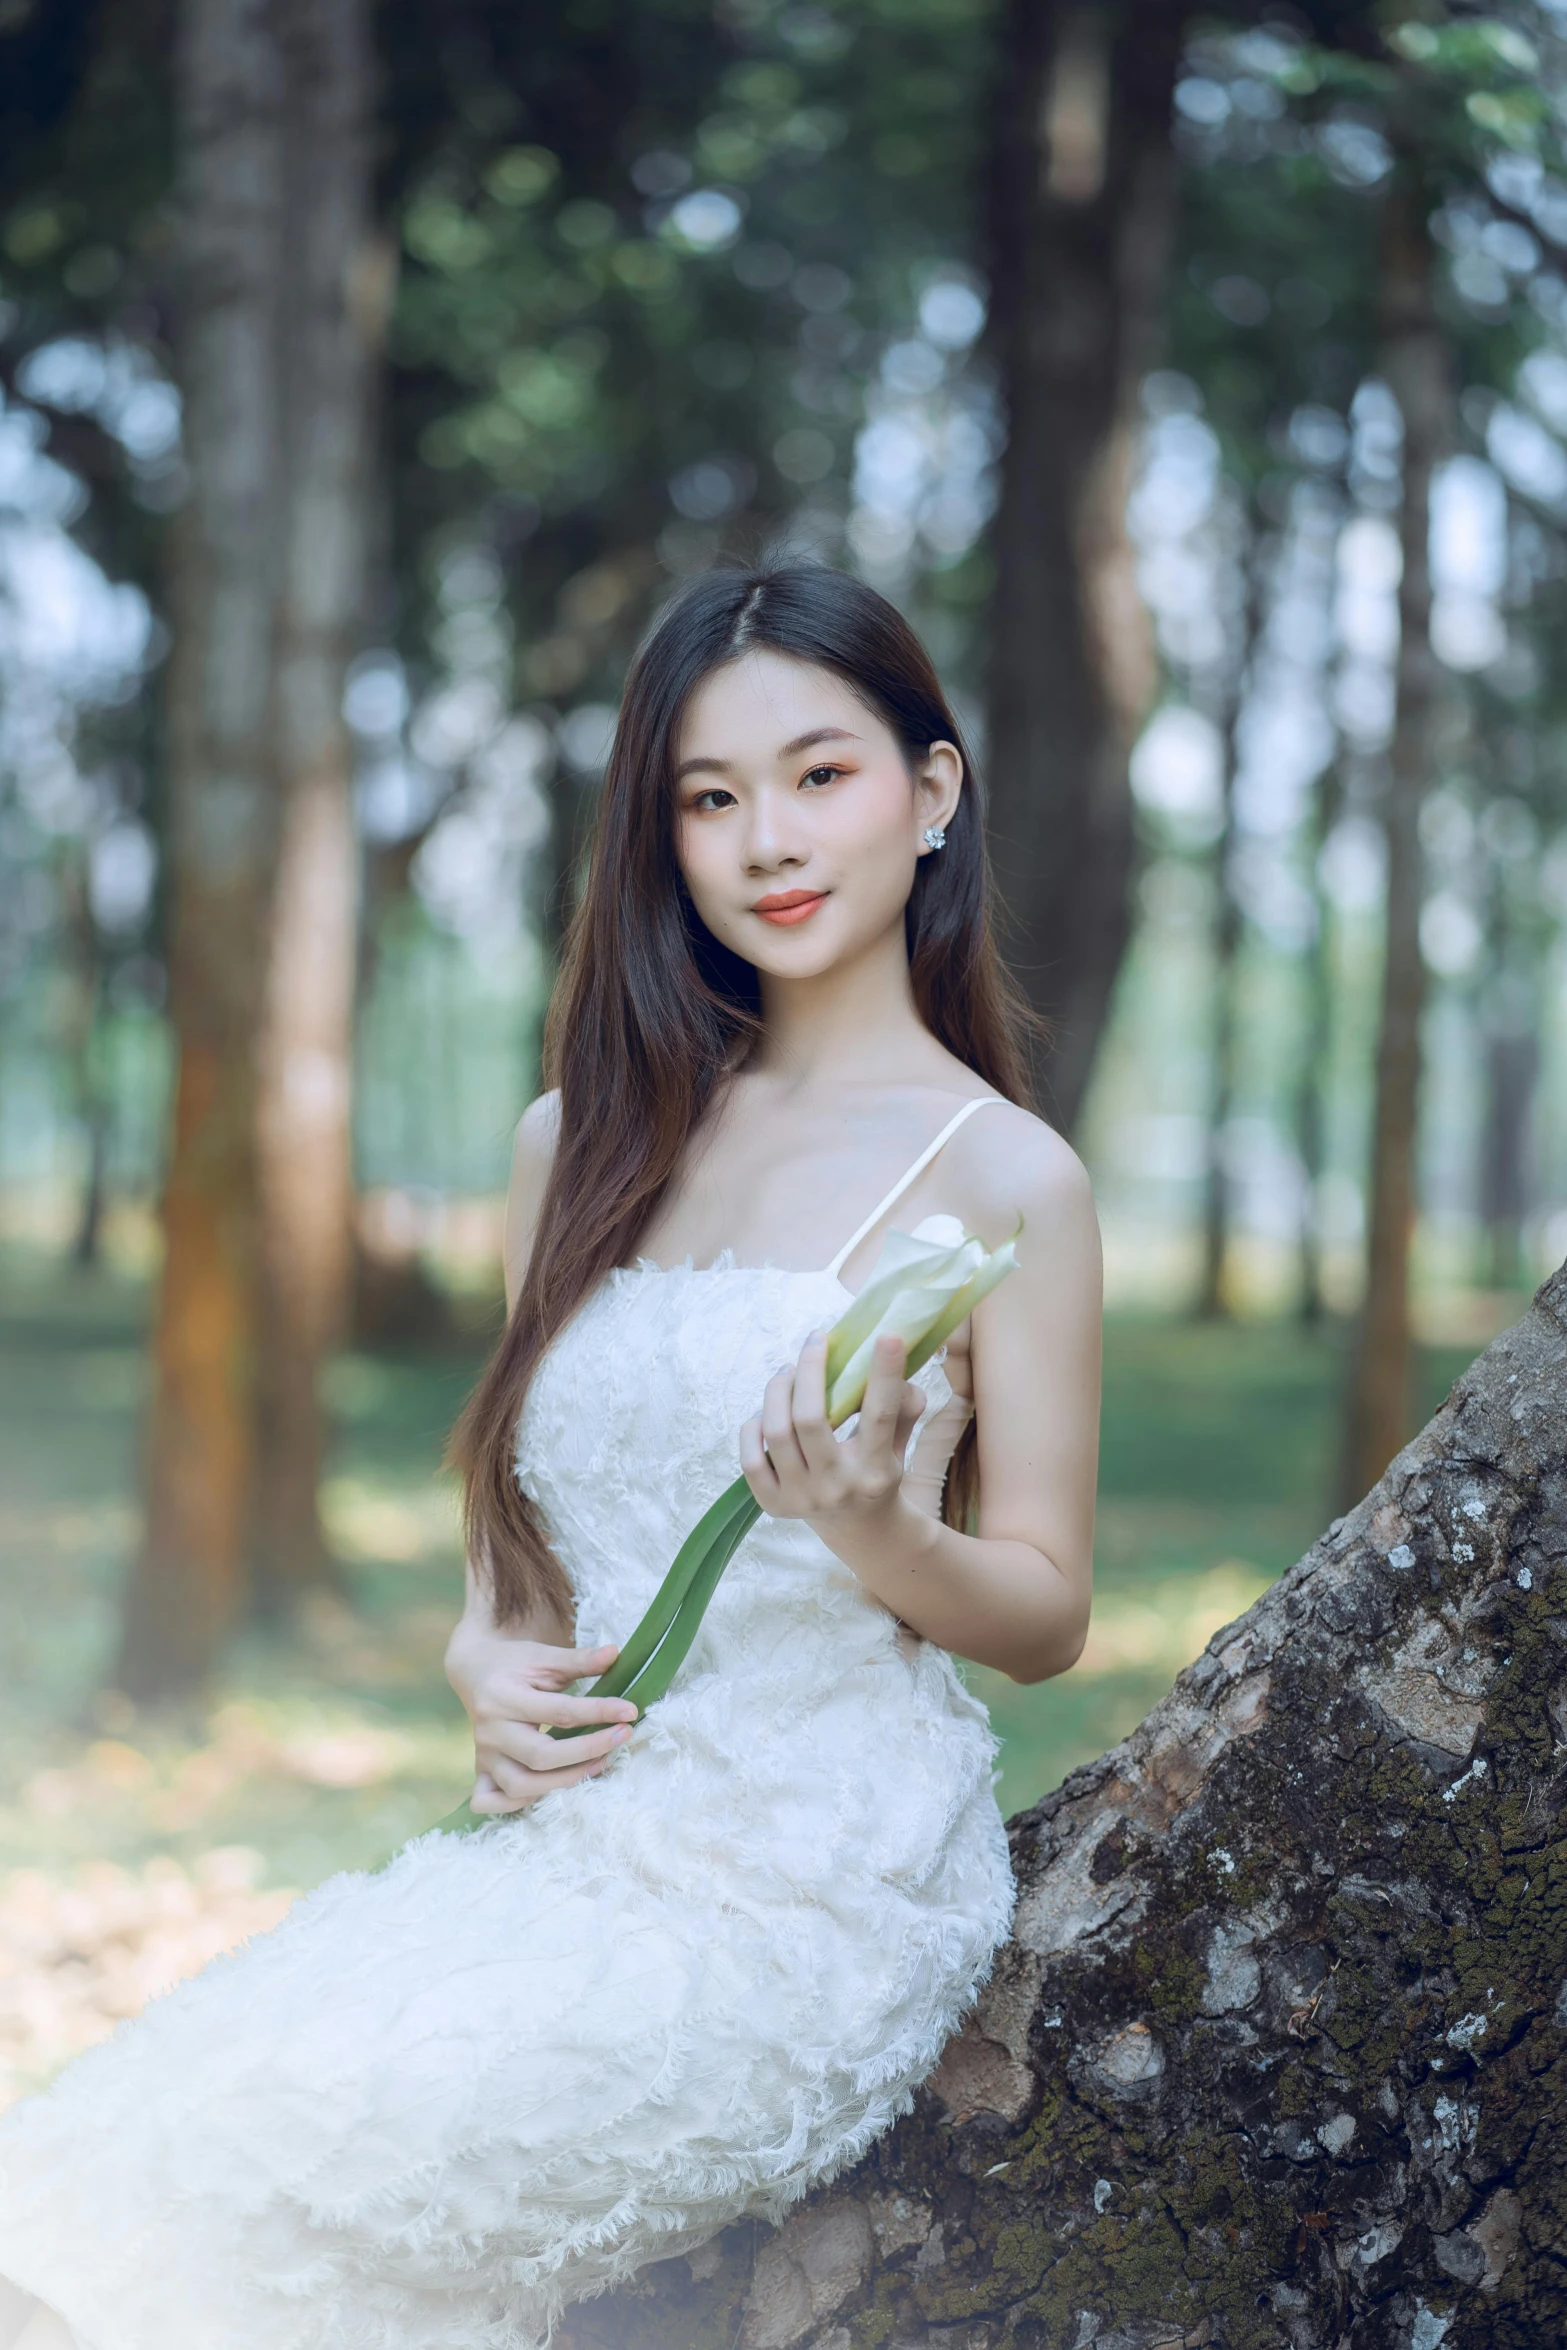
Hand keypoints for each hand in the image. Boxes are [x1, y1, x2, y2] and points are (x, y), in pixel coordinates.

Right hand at [444, 1623, 637, 1814]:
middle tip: (623, 1736)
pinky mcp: (480, 1770)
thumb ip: (578, 1659)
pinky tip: (550, 1790)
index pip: (559, 1712)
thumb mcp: (544, 1656)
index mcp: (503, 1697)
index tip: (630, 1711)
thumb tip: (614, 1653)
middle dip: (587, 1751)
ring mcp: (483, 1754)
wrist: (475, 1671)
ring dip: (564, 1781)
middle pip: (541, 1756)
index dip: (599, 1712)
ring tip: (599, 1763)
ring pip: (520, 1786)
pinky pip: (491, 1801)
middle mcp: (489, 1730)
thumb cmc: (515, 1664)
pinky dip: (517, 1805)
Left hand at [740, 1328, 925, 1535]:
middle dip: (810, 1370)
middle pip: (810, 1418)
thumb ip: (904, 1407)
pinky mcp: (774, 1505)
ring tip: (788, 1372)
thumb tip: (898, 1367)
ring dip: (779, 1390)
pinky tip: (766, 1412)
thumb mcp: (899, 1444)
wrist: (857, 1526)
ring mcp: (802, 1499)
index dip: (883, 1374)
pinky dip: (753, 1427)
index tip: (887, 1335)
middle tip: (815, 1342)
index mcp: (876, 1470)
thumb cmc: (877, 1471)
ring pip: (776, 1431)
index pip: (880, 1415)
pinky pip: (750, 1457)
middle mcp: (837, 1486)